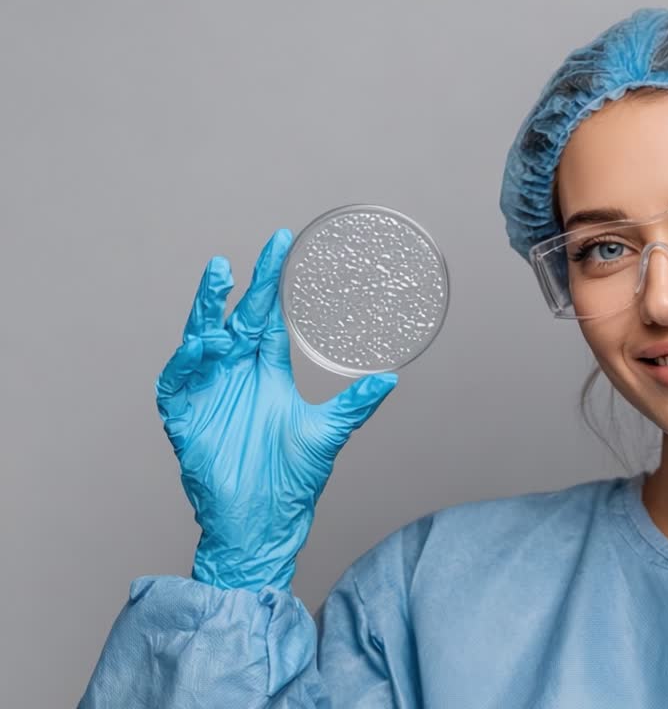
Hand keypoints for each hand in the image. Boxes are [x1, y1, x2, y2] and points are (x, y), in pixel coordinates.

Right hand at [154, 228, 397, 591]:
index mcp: (267, 373)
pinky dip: (187, 363)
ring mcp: (209, 394)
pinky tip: (201, 345)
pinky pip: (178, 383)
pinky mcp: (186, 419)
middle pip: (234, 320)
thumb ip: (355, 404)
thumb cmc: (292, 479)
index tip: (281, 245)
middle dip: (236, 288)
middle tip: (240, 257)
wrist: (265, 523)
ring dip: (205, 313)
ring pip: (200, 342)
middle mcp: (236, 376)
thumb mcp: (329, 433)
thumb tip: (390, 379)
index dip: (272, 282)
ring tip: (218, 284)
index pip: (269, 317)